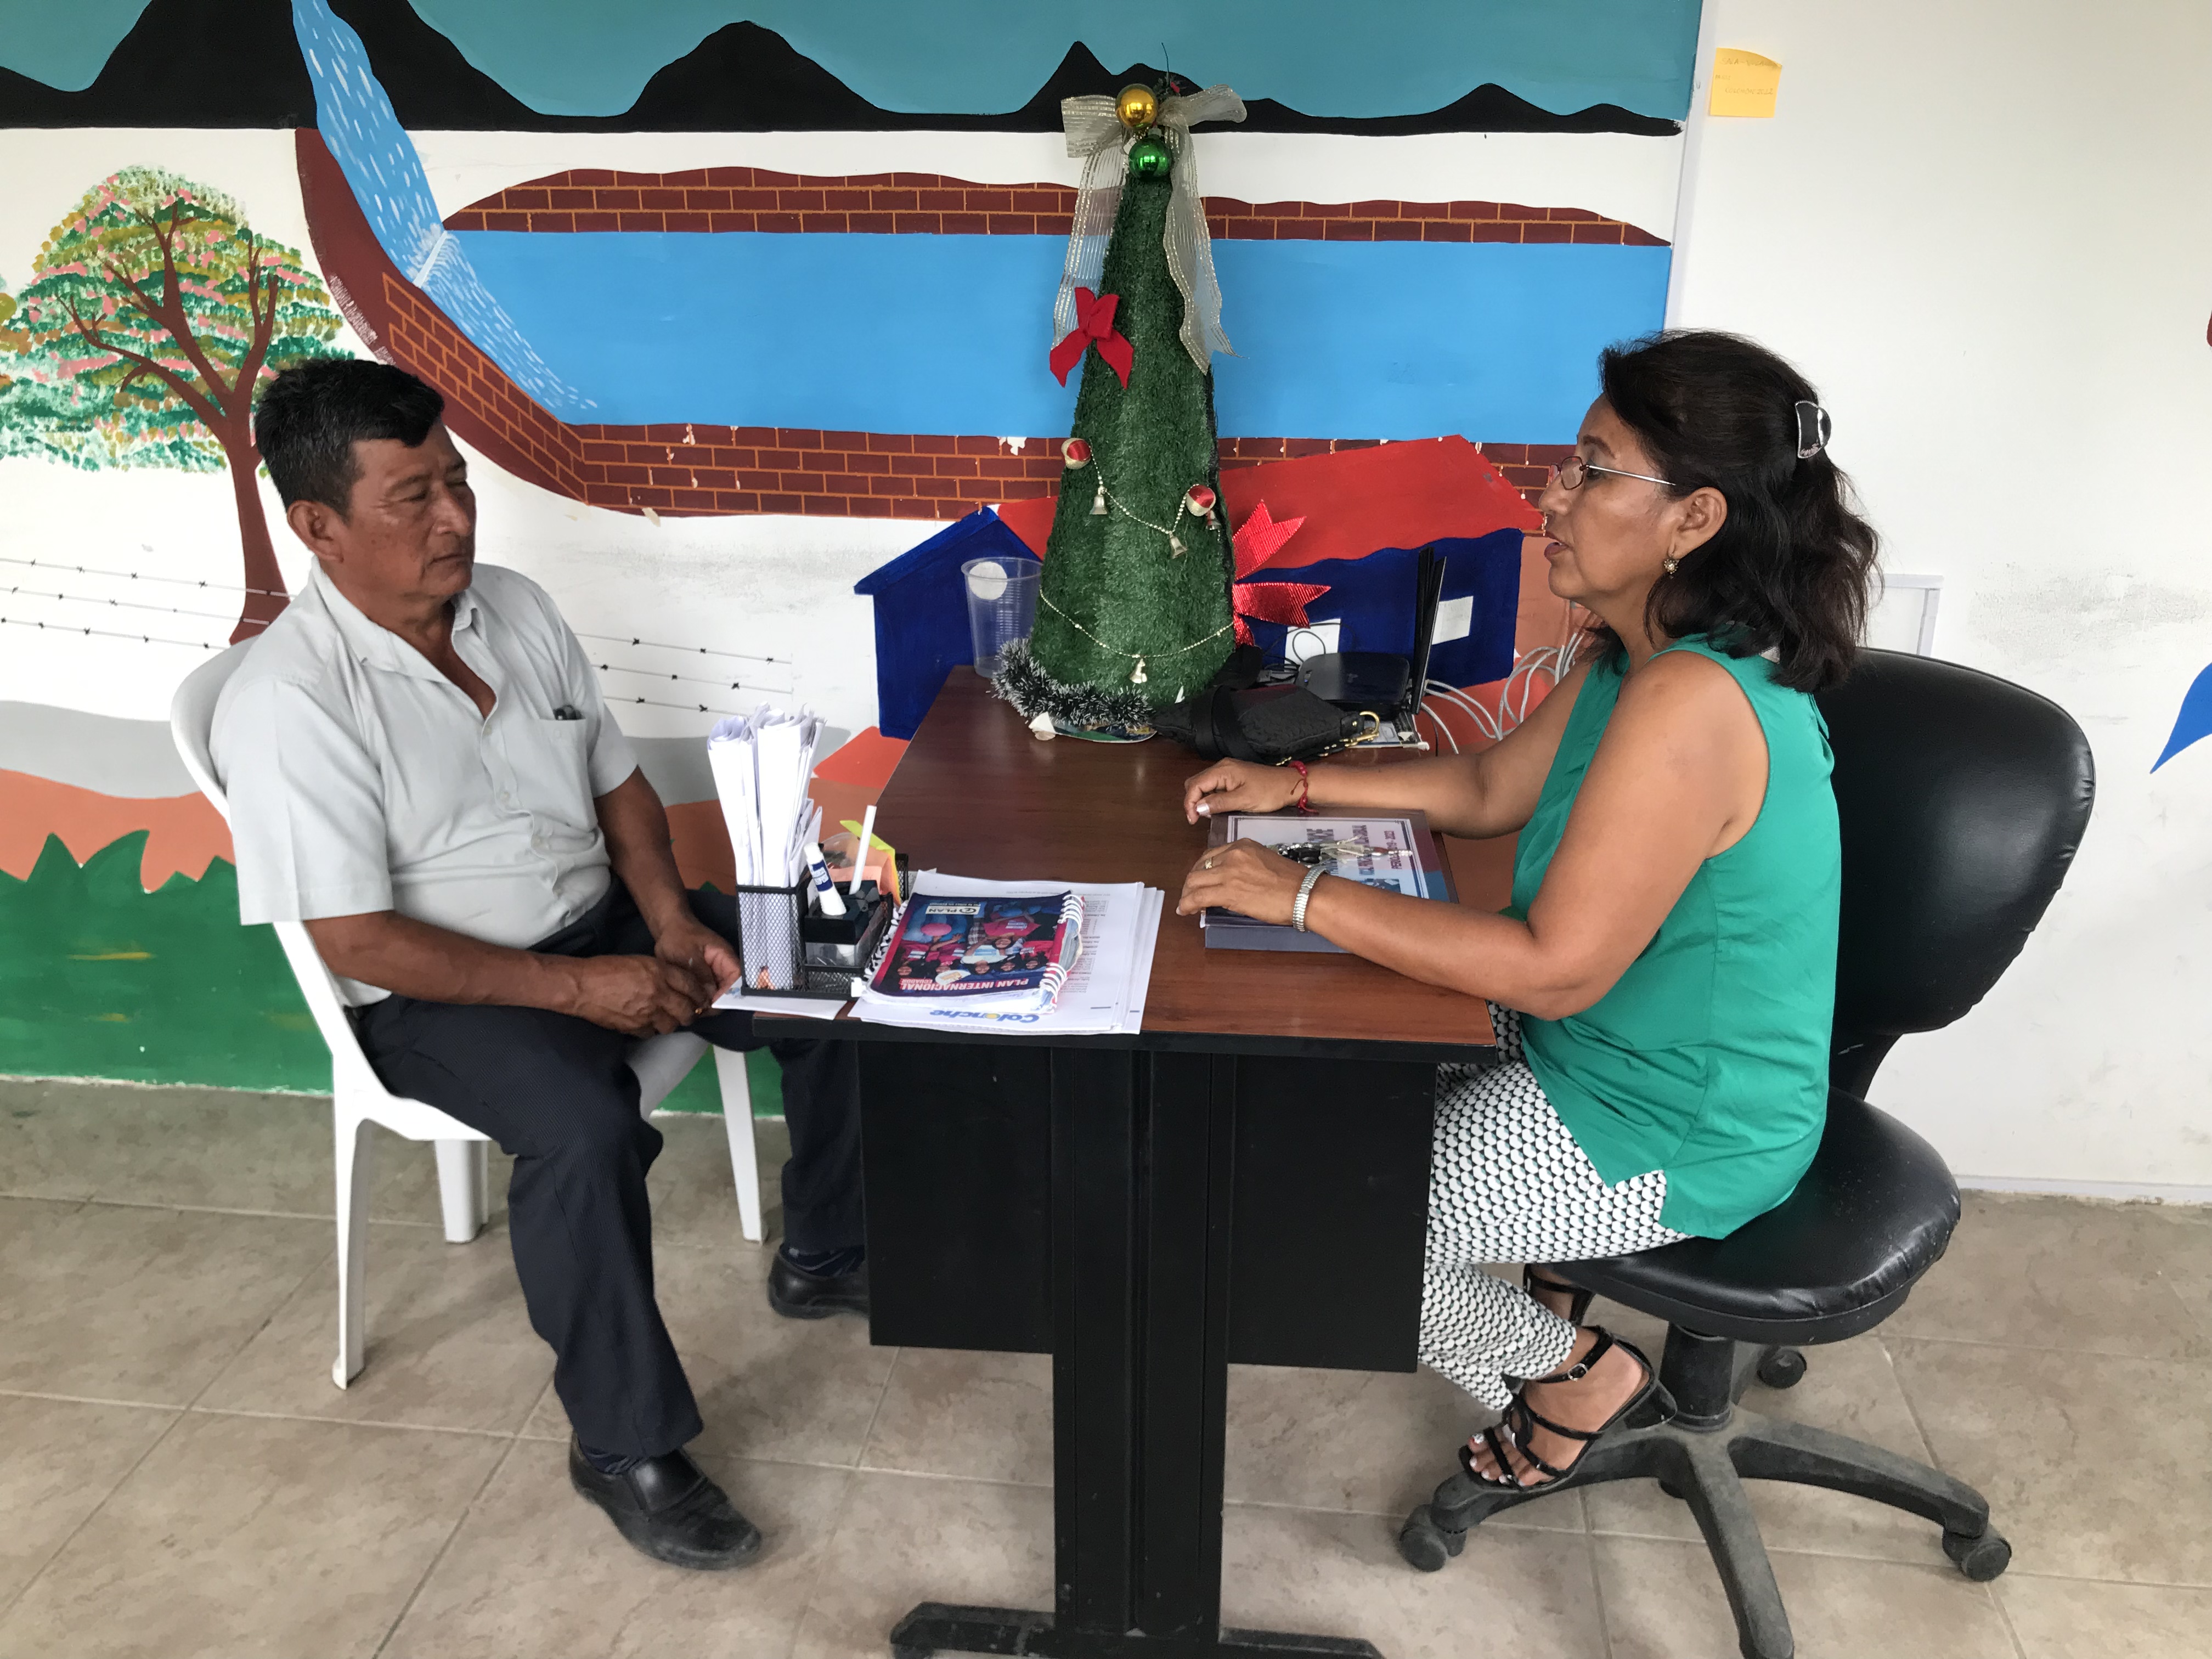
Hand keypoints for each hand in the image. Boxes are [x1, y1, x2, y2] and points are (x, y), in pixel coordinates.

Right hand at [559, 954, 713, 1035]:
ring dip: (673, 1022)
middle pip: (686, 1010)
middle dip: (691, 1012)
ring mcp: (646, 1013)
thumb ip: (662, 972)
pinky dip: (653, 1028)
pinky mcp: (634, 1027)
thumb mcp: (641, 961)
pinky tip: (649, 1021)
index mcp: (659, 973)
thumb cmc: (607, 969)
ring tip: (668, 1017)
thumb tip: (678, 984)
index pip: (691, 986)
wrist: (582, 986)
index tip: (702, 998)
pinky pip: (652, 1032)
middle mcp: (657, 994)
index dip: (699, 994)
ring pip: (671, 1025)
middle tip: (690, 1012)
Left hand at [654, 913, 739, 1004]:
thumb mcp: (688, 955)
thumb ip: (701, 975)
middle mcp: (724, 968)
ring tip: (691, 1008)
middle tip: (698, 1010)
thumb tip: (710, 997)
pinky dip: (699, 1000)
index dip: (728, 994)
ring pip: (718, 995)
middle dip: (716, 1002)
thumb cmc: (678, 937)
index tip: (711, 1004)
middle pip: (729, 991)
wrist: (668, 928)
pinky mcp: (705, 979)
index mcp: (725, 957)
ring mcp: (714, 974)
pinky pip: (707, 993)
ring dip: (707, 1003)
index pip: (737, 980)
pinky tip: (688, 1004)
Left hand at [1176, 838, 1309, 925]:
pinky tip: (1185, 910)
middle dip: (1191, 883)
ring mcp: (1229, 872)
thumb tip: (1231, 884)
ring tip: (1186, 905)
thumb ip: (1245, 868)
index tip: (1202, 882)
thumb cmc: (1292, 883)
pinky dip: (1187, 904)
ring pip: (1194, 882)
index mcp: (1243, 846)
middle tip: (1191, 895)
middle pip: (1199, 867)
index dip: (1202, 871)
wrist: (1305, 894)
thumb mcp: (1265, 863)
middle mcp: (1233, 855)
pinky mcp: (1228, 891)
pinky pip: (1197, 897)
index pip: (1211, 856)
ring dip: (1186, 895)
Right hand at [1182, 758, 1302, 823]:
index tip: (1193, 820)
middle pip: (1196, 783)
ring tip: (1210, 815)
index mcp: (1223, 770)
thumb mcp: (1244, 800)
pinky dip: (1211, 797)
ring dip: (1202, 800)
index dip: (1190, 803)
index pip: (1195, 785)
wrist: (1289, 786)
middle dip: (1193, 801)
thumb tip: (1198, 808)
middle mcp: (1222, 767)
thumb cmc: (1270, 792)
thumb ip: (1219, 803)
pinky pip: (1214, 786)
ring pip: (1204, 785)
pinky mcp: (1232, 777)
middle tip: (1199, 818)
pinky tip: (1217, 808)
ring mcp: (1227, 771)